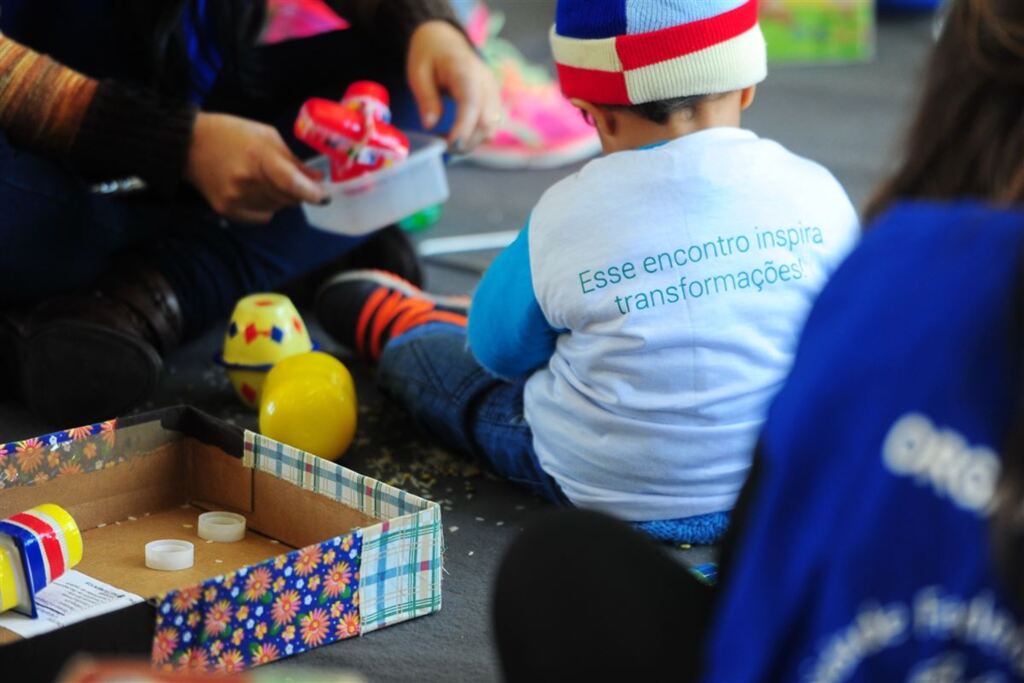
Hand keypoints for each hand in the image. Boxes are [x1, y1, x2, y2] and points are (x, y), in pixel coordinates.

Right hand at [185, 113, 325, 223]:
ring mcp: (236, 200)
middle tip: (295, 180)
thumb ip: (293, 160)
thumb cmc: (231, 134)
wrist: (188, 145)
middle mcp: (247, 182)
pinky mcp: (228, 211)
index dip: (312, 193)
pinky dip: (267, 207)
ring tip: (268, 180)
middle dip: (299, 192)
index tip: (324, 195)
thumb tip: (317, 180)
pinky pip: (262, 216)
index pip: (292, 184)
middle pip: (288, 199)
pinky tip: (255, 190)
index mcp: (258, 158)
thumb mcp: (266, 136)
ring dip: (282, 198)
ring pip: (278, 208)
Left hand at [407, 20, 501, 152]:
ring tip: (446, 140)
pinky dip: (475, 136)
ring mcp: (493, 93)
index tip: (450, 145)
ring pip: (491, 128)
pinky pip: (490, 126)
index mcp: (466, 70)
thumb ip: (426, 98)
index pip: (471, 103)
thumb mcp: (419, 72)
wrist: (444, 40)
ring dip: (470, 141)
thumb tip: (431, 125)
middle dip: (466, 141)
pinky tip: (456, 135)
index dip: (464, 128)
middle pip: (486, 121)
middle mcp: (486, 82)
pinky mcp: (494, 102)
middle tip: (442, 146)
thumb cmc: (429, 55)